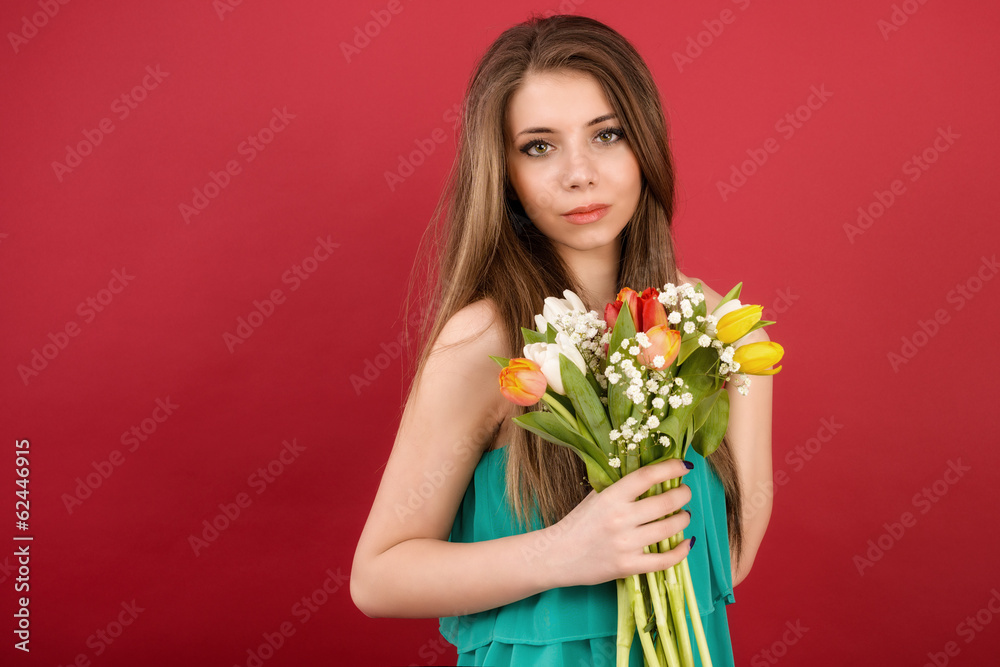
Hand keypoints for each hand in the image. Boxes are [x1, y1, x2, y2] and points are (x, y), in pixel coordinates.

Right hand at [542, 459, 693, 587]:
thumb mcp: (595, 497)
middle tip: (685, 492)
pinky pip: (664, 560)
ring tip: (684, 515)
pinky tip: (687, 543)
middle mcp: (620, 519)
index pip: (647, 476)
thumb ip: (619, 486)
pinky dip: (681, 551)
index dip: (671, 468)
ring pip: (669, 529)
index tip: (684, 466)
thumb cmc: (577, 523)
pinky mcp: (628, 566)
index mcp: (611, 497)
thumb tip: (650, 472)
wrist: (556, 555)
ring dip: (683, 519)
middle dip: (683, 495)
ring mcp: (625, 544)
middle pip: (665, 502)